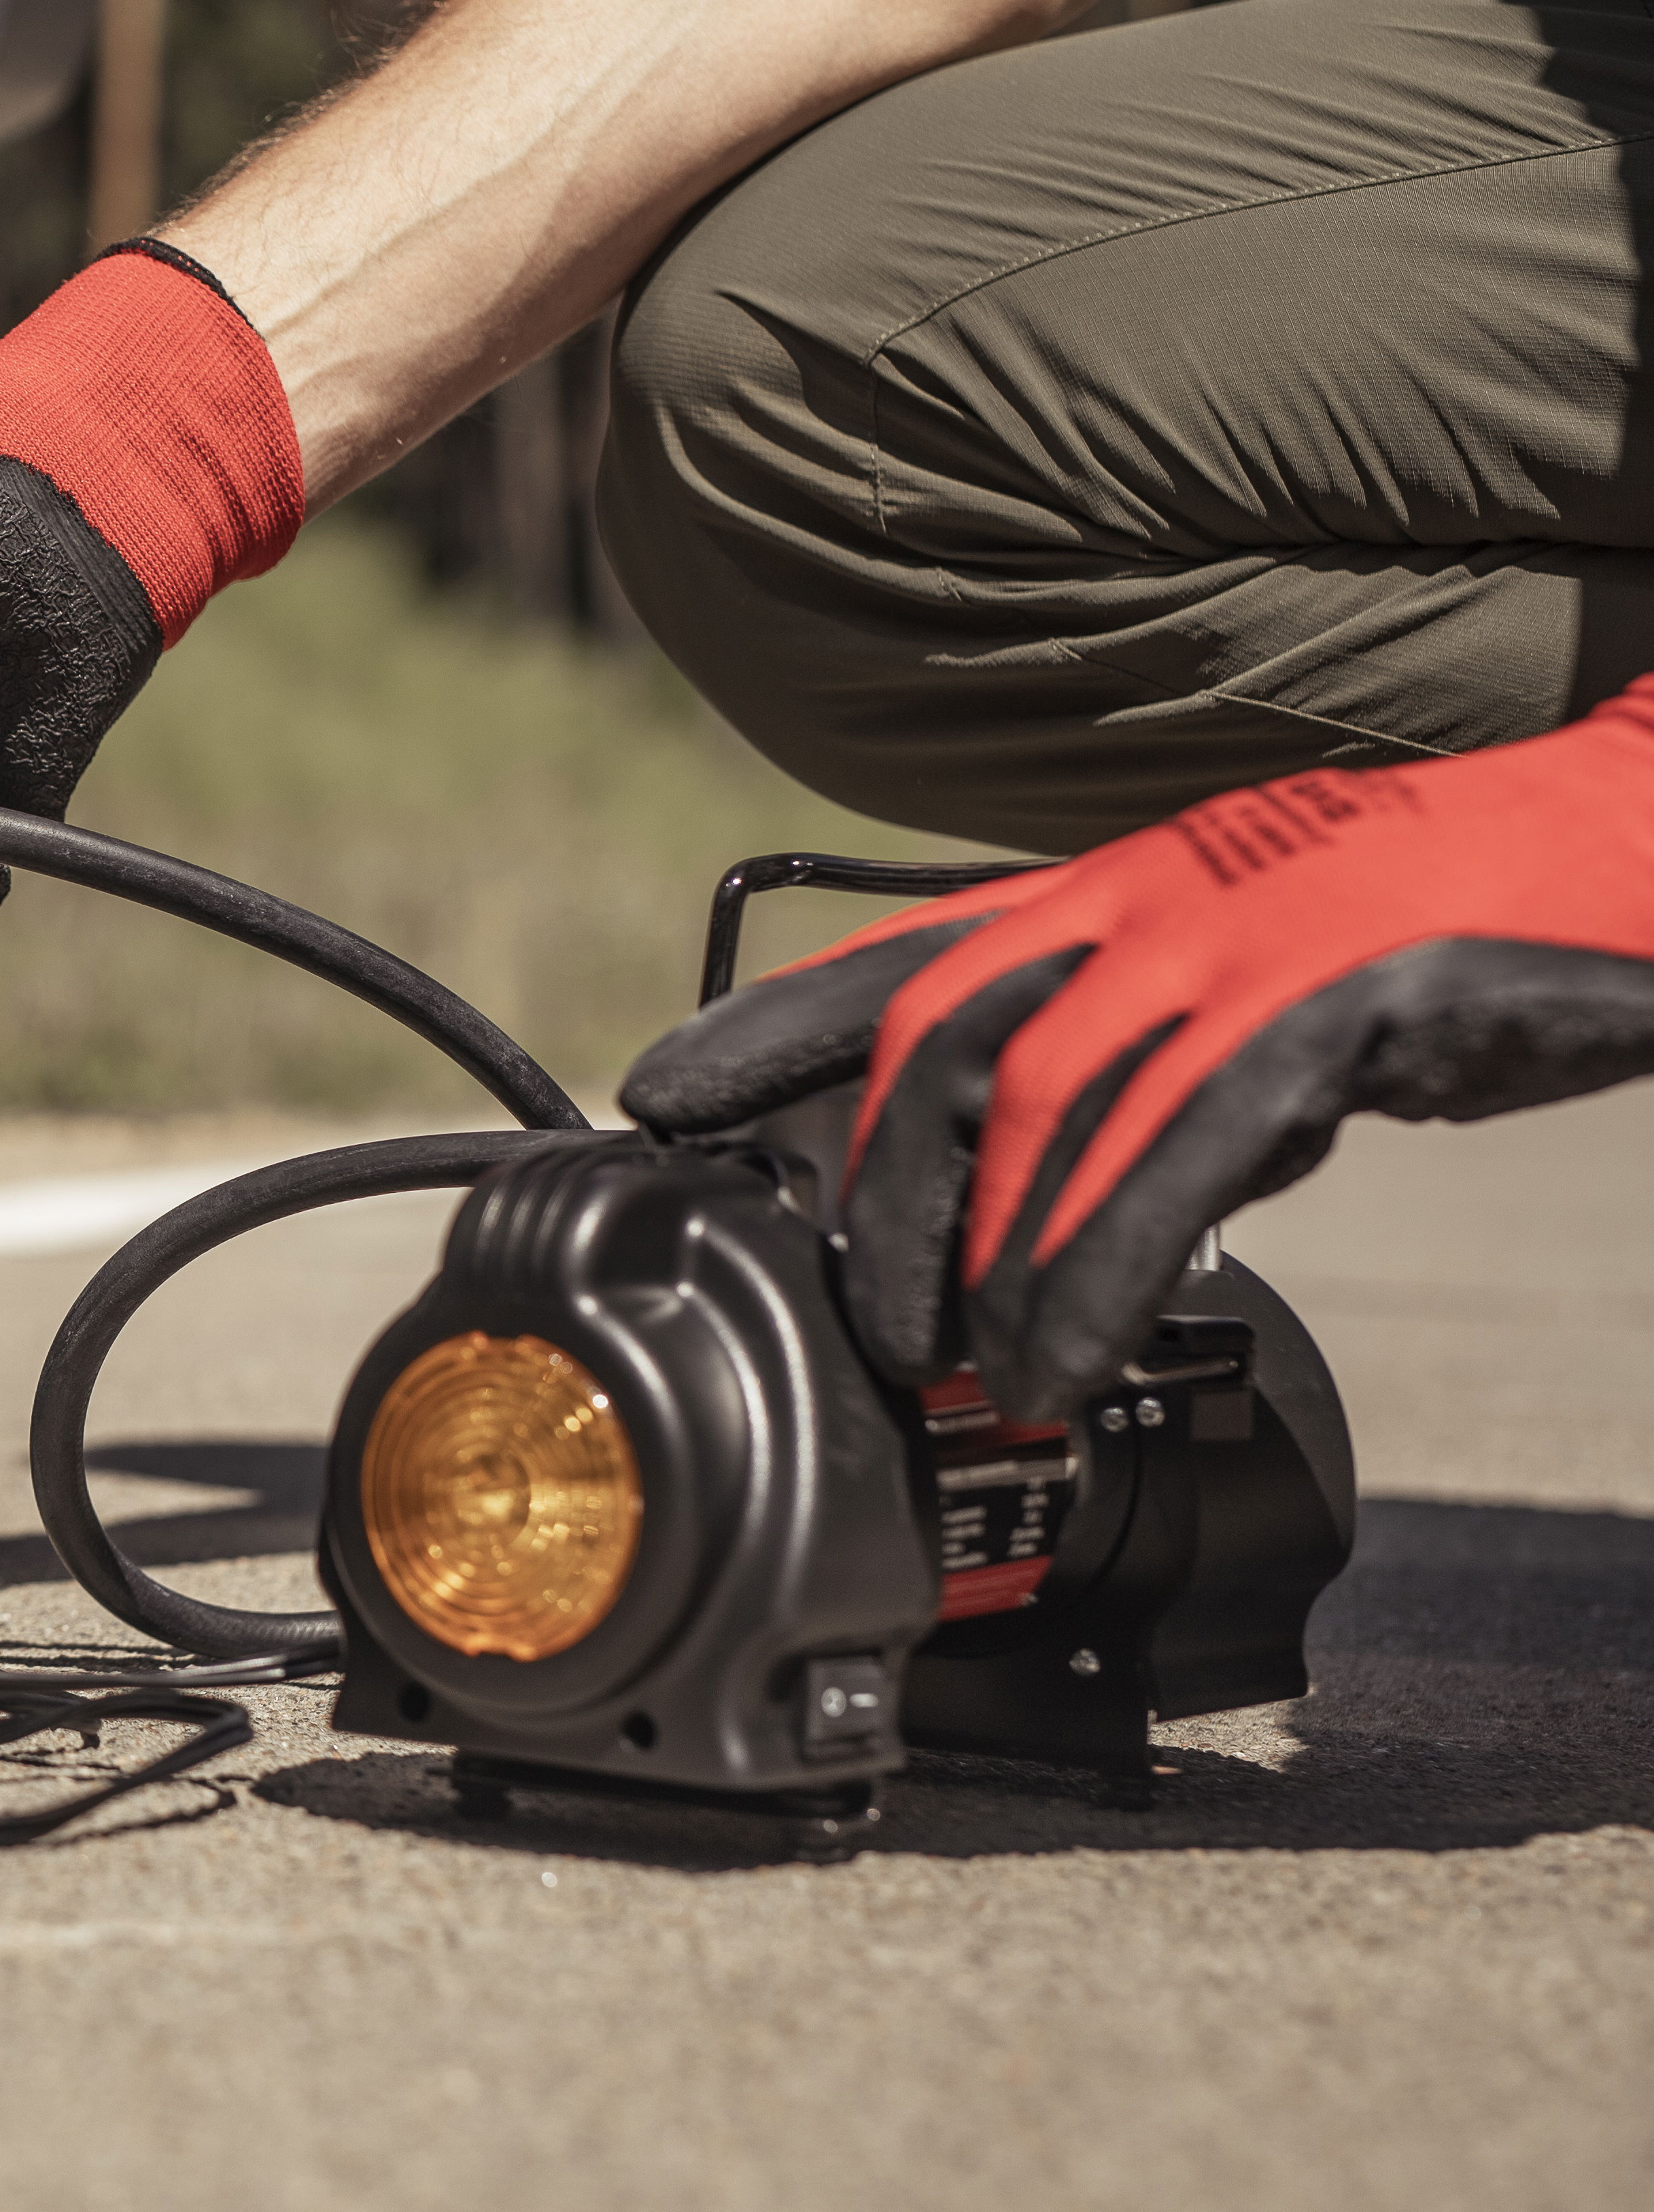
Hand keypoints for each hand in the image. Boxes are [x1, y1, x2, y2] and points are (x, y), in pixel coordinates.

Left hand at [623, 691, 1653, 1416]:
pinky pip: (1179, 1148)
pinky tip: (1066, 1351)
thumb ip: (1168, 1043)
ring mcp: (1248, 935)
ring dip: (983, 1253)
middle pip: (945, 1038)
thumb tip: (1095, 1165)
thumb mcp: (1277, 969)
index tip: (658, 1094)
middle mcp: (1160, 892)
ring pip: (1042, 1100)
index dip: (775, 1024)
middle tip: (864, 1319)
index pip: (913, 947)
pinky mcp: (1343, 996)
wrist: (1651, 843)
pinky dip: (1098, 1262)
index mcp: (1131, 884)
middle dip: (875, 1190)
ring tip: (967, 1368)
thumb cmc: (1478, 915)